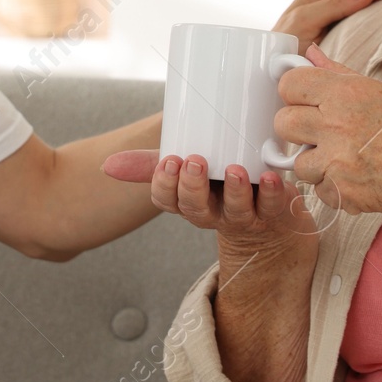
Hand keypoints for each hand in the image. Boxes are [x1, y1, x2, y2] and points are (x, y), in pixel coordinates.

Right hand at [103, 152, 318, 264]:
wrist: (273, 220)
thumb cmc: (223, 187)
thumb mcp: (187, 173)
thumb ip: (152, 164)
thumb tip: (107, 165)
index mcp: (190, 202)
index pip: (168, 201)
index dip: (165, 185)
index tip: (169, 161)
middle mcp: (215, 214)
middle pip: (196, 209)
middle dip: (192, 187)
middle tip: (194, 161)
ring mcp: (246, 216)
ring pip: (236, 212)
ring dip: (234, 191)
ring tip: (235, 170)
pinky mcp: (275, 213)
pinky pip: (273, 208)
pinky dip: (272, 193)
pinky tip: (270, 178)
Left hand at [272, 43, 381, 229]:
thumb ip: (338, 74)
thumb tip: (309, 53)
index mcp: (347, 93)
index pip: (289, 85)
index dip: (295, 94)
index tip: (306, 102)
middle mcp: (337, 124)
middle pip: (283, 123)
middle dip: (297, 130)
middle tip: (322, 134)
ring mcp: (337, 161)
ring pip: (298, 162)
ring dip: (316, 164)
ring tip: (348, 159)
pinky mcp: (342, 192)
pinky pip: (319, 190)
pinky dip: (334, 189)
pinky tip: (360, 179)